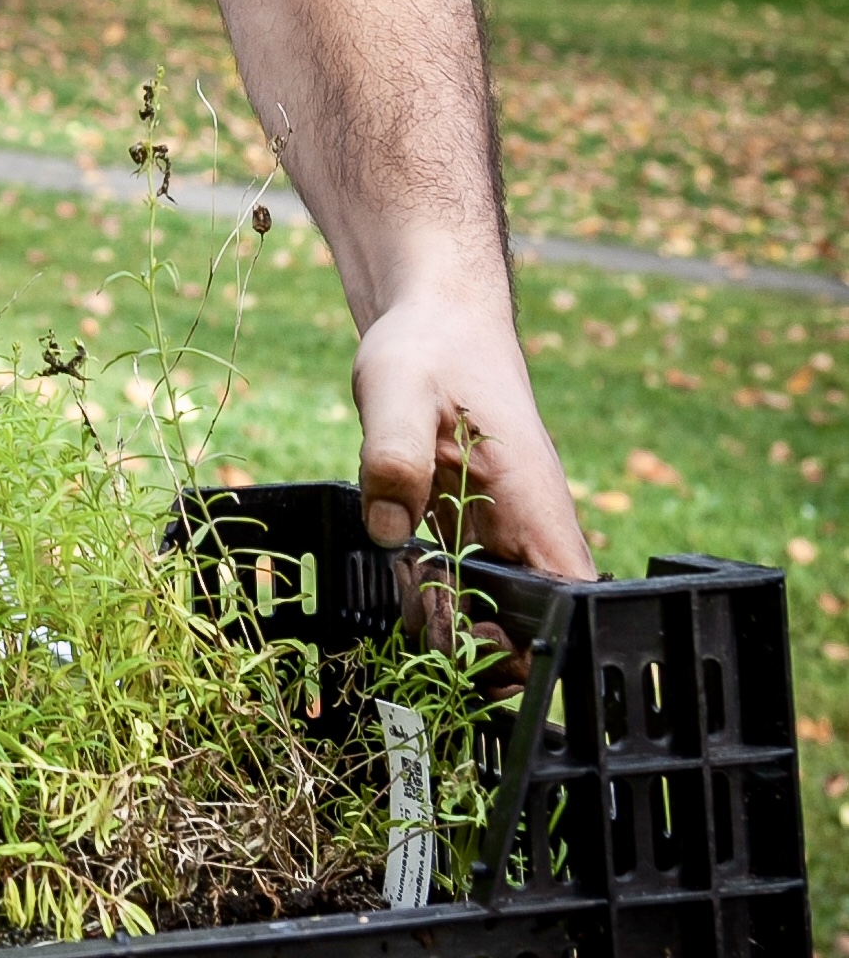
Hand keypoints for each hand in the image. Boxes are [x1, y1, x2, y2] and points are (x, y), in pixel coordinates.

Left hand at [352, 282, 594, 646]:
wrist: (433, 317)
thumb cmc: (429, 347)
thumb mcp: (397, 392)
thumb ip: (394, 459)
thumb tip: (389, 530)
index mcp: (532, 501)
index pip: (569, 599)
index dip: (535, 640)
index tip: (473, 631)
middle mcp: (526, 525)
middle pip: (528, 622)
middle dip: (474, 639)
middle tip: (420, 607)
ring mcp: (499, 529)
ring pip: (491, 609)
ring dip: (446, 617)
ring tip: (404, 581)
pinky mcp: (468, 526)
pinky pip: (461, 583)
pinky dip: (430, 591)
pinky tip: (399, 563)